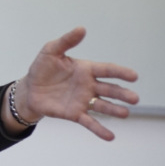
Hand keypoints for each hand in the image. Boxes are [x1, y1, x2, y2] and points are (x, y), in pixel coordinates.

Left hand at [14, 27, 138, 140]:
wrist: (30, 89)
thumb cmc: (42, 68)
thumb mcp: (51, 51)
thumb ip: (66, 41)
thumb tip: (81, 29)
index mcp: (85, 69)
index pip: (107, 70)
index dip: (120, 73)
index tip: (134, 76)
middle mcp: (88, 86)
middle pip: (109, 90)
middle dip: (123, 94)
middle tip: (135, 98)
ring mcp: (83, 100)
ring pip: (103, 106)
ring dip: (115, 110)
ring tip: (125, 113)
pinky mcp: (74, 114)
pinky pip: (89, 122)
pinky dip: (99, 129)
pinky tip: (110, 136)